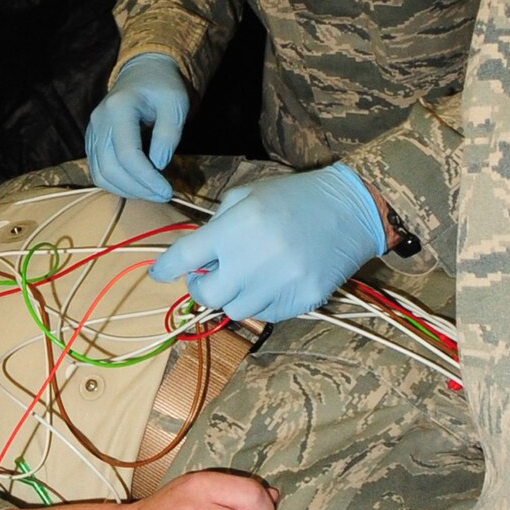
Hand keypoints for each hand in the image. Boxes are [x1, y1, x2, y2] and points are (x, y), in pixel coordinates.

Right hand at [85, 52, 190, 201]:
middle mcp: (98, 122)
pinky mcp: (92, 143)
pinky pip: (99, 172)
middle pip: (110, 168)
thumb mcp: (176, 104)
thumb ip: (168, 133)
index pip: (128, 154)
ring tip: (152, 192)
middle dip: (137, 189)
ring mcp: (92, 133)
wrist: (142, 74)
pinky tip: (139, 185)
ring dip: (127, 190)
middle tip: (162, 195)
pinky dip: (117, 184)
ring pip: (100, 174)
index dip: (147, 178)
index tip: (168, 191)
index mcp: (118, 108)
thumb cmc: (162, 87)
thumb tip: (158, 165)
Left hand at [150, 162, 385, 322]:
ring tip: (244, 276)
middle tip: (206, 275)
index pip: (184, 257)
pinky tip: (271, 281)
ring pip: (235, 309)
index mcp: (234, 229)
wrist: (350, 209)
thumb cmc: (293, 197)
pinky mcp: (300, 301)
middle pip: (206, 295)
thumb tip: (196, 255)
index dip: (166, 268)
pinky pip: (266, 313)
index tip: (159, 272)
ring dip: (232, 295)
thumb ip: (217, 224)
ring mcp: (279, 285)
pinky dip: (260, 301)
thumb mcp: (247, 195)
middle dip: (200, 286)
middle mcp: (252, 261)